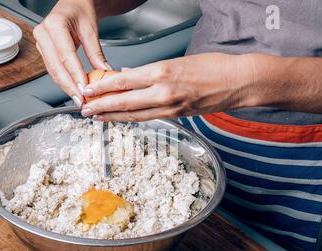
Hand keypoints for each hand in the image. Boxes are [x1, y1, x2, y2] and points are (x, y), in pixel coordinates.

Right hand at [33, 0, 111, 106]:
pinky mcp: (43, 52)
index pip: (66, 55)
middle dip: (69, 86)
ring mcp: (41, 43)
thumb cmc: (80, 11)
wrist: (72, 4)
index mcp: (55, 25)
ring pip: (53, 71)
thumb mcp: (91, 29)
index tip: (84, 88)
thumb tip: (104, 71)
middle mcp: (43, 34)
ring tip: (79, 99)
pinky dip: (63, 82)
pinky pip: (53, 70)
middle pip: (56, 67)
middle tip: (81, 100)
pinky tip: (73, 90)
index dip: (75, 75)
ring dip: (66, 87)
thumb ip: (96, 52)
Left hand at [81, 53, 253, 120]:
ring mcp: (170, 106)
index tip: (88, 89)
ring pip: (133, 114)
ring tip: (97, 118)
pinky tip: (121, 119)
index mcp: (162, 71)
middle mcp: (163, 91)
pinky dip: (131, 119)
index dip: (102, 87)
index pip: (124, 80)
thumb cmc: (213, 67)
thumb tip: (129, 75)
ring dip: (112, 117)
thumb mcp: (178, 60)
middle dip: (101, 106)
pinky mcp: (176, 116)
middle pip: (124, 101)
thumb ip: (151, 70)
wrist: (237, 82)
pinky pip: (148, 118)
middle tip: (84, 110)